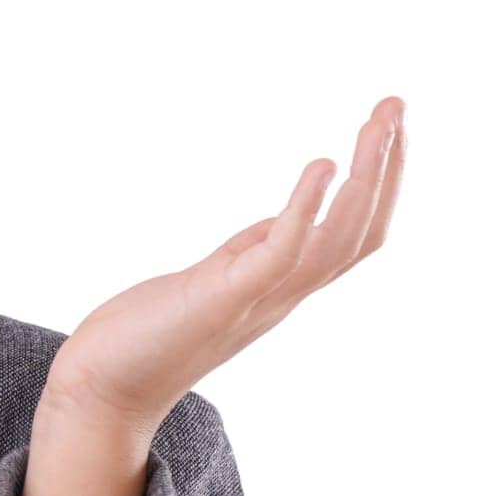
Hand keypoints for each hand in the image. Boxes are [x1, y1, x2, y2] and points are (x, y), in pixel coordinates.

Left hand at [43, 95, 407, 434]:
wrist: (100, 391)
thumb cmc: (144, 338)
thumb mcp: (209, 283)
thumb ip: (247, 255)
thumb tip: (281, 222)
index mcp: (278, 289)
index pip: (351, 236)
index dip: (376, 185)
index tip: (383, 129)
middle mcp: (280, 297)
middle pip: (360, 232)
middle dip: (386, 167)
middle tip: (396, 103)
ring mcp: (256, 300)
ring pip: (338, 240)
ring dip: (366, 177)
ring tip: (378, 121)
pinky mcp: (223, 299)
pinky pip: (282, 253)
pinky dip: (306, 208)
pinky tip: (320, 164)